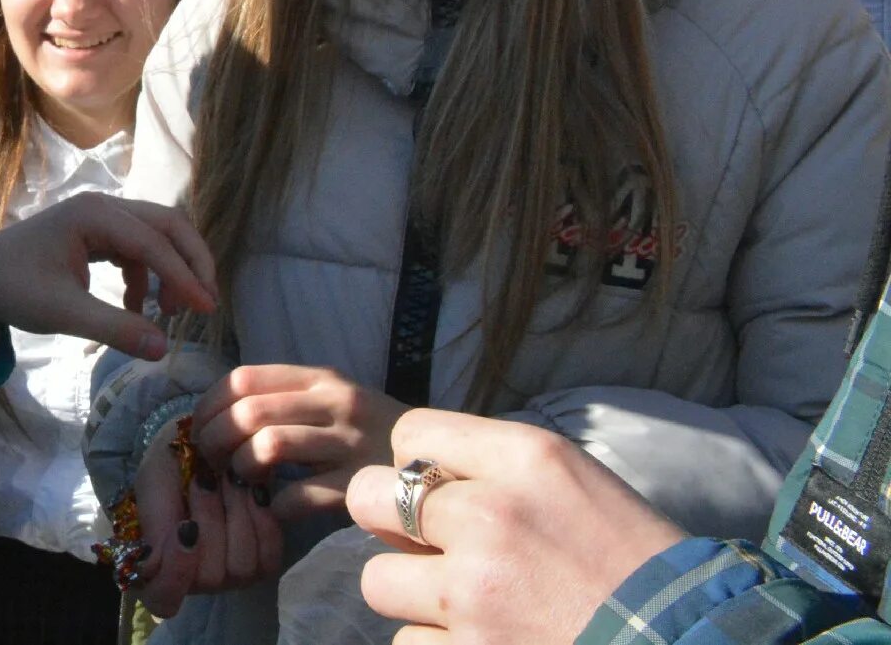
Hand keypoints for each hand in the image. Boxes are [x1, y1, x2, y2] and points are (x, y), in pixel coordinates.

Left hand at [0, 194, 216, 358]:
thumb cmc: (12, 289)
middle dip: (190, 262)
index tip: (206, 309)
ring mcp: (98, 219)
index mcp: (93, 215)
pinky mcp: (95, 235)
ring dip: (171, 270)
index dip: (183, 276)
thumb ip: (115, 328)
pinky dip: (148, 276)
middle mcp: (102, 208)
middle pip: (166, 224)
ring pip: (155, 236)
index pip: (153, 242)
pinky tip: (139, 308)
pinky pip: (137, 249)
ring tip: (172, 312)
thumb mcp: (63, 312)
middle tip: (206, 303)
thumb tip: (163, 349)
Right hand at [130, 429, 283, 617]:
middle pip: (208, 577)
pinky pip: (268, 557)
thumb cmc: (169, 467)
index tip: (186, 527)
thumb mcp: (152, 482)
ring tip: (229, 479)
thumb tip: (161, 557)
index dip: (176, 572)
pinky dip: (263, 521)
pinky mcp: (261, 563)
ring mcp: (230, 576)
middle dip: (210, 520)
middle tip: (204, 478)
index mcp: (158, 568)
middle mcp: (194, 581)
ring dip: (236, 516)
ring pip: (240, 567)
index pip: (163, 598)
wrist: (204, 446)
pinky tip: (254, 491)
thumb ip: (154, 518)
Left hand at [194, 365, 407, 516]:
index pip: (243, 378)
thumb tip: (217, 415)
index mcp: (319, 379)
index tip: (201, 429)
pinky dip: (275, 506)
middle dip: (217, 441)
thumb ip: (285, 400)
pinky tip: (276, 509)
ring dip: (243, 469)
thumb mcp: (332, 401)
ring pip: (267, 445)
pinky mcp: (359, 486)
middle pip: (248, 412)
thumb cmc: (371, 435)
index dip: (209, 405)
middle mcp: (334, 403)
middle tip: (215, 464)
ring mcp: (348, 444)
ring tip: (247, 482)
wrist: (442, 466)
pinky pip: (298, 496)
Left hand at [347, 410, 683, 643]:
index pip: (409, 433)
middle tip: (438, 548)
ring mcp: (475, 592)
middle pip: (367, 497)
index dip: (423, 466)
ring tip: (475, 604)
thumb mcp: (574, 480)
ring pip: (377, 580)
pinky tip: (487, 640)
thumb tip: (411, 478)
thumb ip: (490, 466)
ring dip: (416, 596)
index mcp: (526, 458)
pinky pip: (407, 643)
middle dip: (392, 524)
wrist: (691, 641)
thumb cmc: (632, 562)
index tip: (453, 494)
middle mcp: (491, 515)